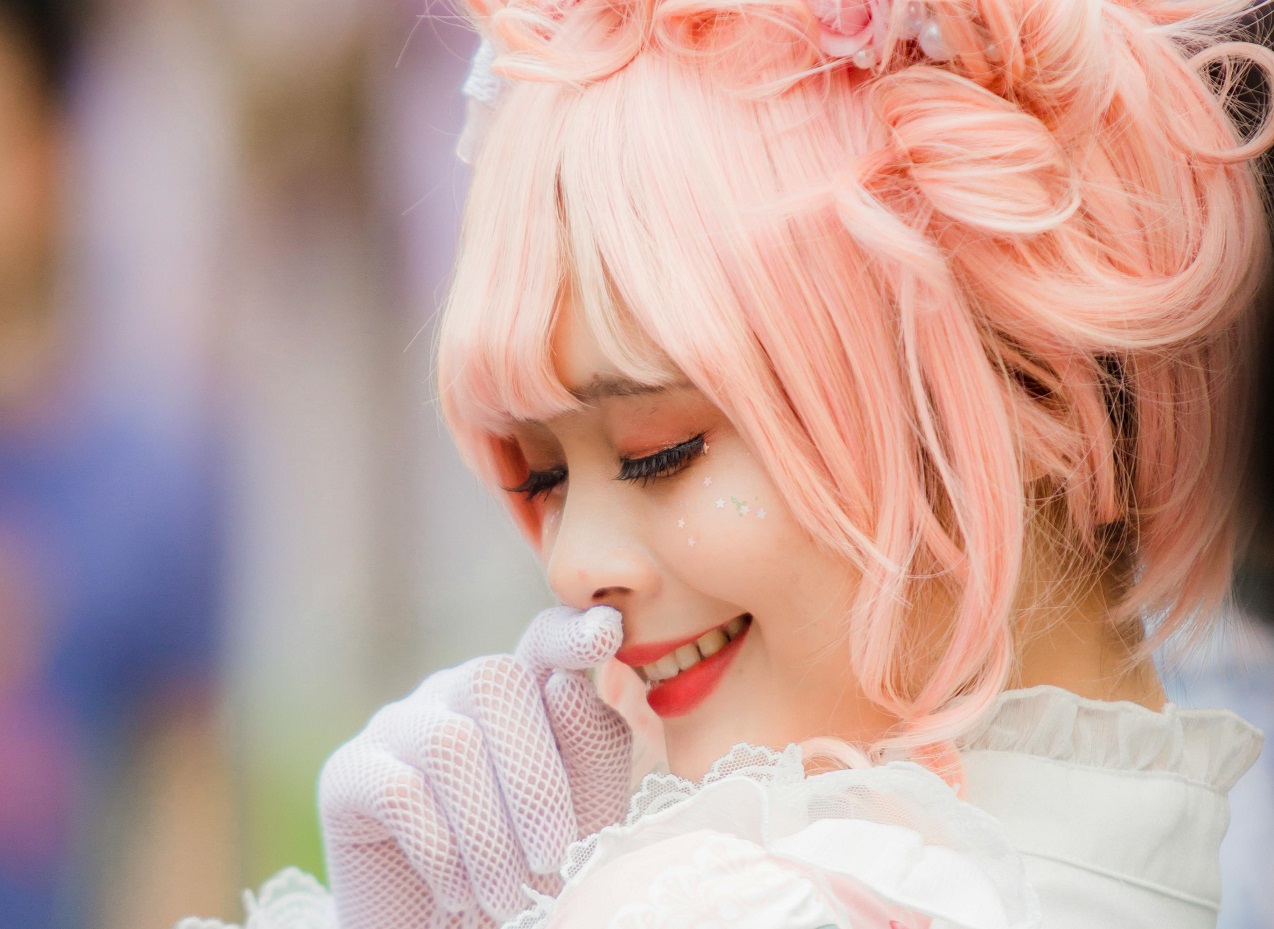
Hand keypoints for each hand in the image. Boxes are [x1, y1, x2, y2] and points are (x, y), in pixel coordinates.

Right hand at [318, 606, 632, 928]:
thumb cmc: (534, 873)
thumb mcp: (587, 814)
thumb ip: (590, 748)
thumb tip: (565, 686)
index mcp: (526, 692)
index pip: (544, 635)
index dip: (569, 631)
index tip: (605, 634)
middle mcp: (458, 691)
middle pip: (495, 681)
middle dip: (535, 782)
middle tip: (552, 865)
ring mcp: (400, 724)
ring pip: (450, 743)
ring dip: (490, 834)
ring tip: (507, 897)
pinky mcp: (348, 772)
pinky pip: (398, 790)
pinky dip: (441, 852)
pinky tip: (458, 894)